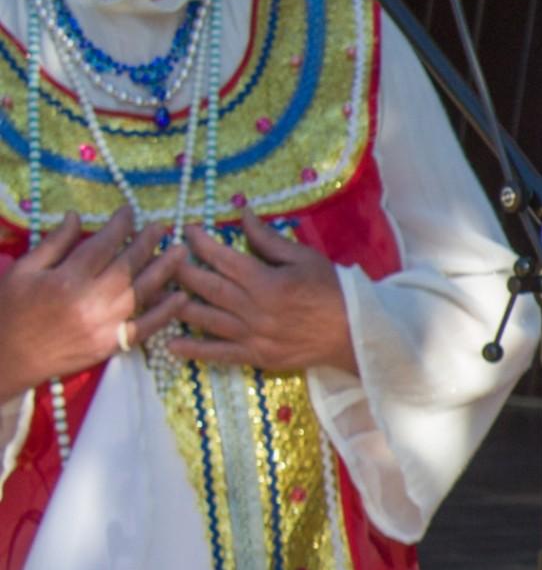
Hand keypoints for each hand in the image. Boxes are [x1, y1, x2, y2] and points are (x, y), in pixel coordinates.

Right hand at [0, 208, 175, 400]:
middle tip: (163, 227)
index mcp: (67, 279)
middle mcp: (91, 301)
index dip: (119, 226)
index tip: (129, 212)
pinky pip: (146, 327)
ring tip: (181, 252)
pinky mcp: (112, 345)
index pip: (103, 245)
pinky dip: (165, 312)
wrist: (9, 356)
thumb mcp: (23, 270)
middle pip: (128, 266)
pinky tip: (180, 297)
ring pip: (142, 292)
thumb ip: (54, 243)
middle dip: (148, 243)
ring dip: (165, 270)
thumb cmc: (12, 309)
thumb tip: (77, 216)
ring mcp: (105, 325)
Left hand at [167, 200, 354, 373]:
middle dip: (181, 270)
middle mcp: (255, 309)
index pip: (223, 258)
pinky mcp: (256, 356)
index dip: (200, 242)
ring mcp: (253, 335)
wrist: (355, 334)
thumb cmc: (332, 291)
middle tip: (162, 257)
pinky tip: (171, 344)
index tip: (186, 230)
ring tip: (157, 294)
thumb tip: (242, 213)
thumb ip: (269, 239)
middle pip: (207, 286)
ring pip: (206, 318)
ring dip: (178, 305)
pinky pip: (219, 354)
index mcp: (267, 281)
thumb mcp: (305, 258)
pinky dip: (194, 350)